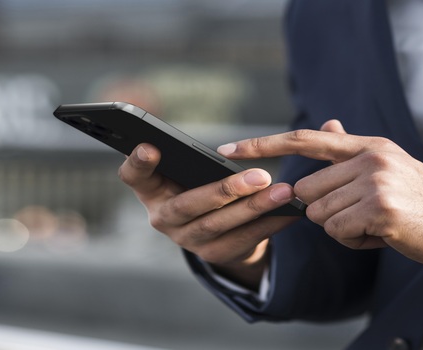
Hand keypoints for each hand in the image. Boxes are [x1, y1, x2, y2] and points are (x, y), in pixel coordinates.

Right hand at [118, 143, 299, 287]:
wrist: (220, 230)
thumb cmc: (204, 185)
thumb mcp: (193, 171)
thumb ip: (195, 157)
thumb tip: (229, 147)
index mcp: (151, 190)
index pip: (133, 176)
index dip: (137, 163)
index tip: (150, 146)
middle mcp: (163, 218)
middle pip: (188, 205)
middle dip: (225, 191)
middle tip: (260, 175)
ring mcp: (187, 240)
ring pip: (219, 225)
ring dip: (254, 208)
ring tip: (283, 191)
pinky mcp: (214, 254)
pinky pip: (244, 239)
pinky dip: (269, 224)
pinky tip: (289, 211)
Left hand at [217, 120, 422, 275]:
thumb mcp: (391, 169)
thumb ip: (354, 152)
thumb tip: (329, 128)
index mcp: (371, 145)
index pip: (308, 139)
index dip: (264, 144)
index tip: (228, 150)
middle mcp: (371, 157)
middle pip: (308, 189)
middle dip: (327, 211)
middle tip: (364, 216)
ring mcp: (376, 182)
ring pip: (321, 215)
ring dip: (344, 229)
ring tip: (378, 225)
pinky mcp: (380, 209)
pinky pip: (338, 232)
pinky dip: (356, 242)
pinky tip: (384, 236)